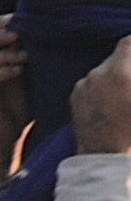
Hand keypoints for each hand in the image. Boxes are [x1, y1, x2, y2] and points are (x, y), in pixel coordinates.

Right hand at [0, 19, 32, 169]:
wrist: (6, 140)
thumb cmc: (18, 109)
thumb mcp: (22, 78)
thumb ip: (22, 58)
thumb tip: (38, 34)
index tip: (17, 18)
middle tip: (18, 34)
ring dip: (2, 53)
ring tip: (23, 56)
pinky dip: (2, 71)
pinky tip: (18, 71)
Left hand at [79, 44, 130, 158]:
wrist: (107, 156)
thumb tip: (128, 71)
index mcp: (121, 74)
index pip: (128, 43)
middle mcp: (99, 73)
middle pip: (118, 56)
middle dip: (129, 62)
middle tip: (129, 76)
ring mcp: (84, 84)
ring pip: (104, 69)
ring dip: (116, 74)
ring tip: (124, 92)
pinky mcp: (75, 95)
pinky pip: (91, 82)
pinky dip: (102, 85)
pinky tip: (111, 100)